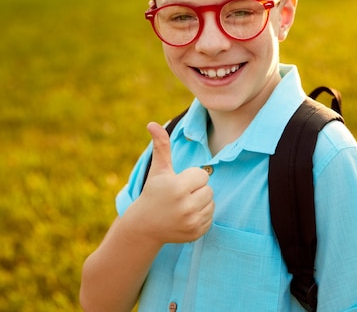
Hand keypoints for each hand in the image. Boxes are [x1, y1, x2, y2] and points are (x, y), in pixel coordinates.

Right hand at [132, 122, 214, 243]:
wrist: (145, 226)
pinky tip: (186, 216)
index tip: (178, 184)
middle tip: (180, 195)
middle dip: (196, 190)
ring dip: (200, 202)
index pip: (202, 175)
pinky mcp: (196, 233)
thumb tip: (152, 124)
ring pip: (211, 203)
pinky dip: (201, 216)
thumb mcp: (158, 170)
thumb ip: (161, 146)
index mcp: (177, 187)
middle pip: (208, 190)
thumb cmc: (153, 192)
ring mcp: (191, 221)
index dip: (191, 177)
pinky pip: (211, 218)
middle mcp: (185, 206)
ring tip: (183, 205)